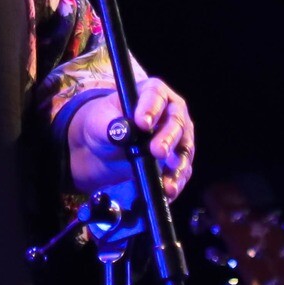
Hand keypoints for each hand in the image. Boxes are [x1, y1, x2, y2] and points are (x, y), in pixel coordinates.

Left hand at [66, 78, 195, 200]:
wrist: (104, 148)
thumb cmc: (104, 124)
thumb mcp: (99, 121)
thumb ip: (109, 125)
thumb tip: (122, 132)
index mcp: (151, 93)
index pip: (155, 95)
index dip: (151, 108)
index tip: (142, 123)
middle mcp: (171, 112)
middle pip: (176, 122)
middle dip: (168, 138)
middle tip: (157, 152)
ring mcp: (178, 137)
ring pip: (184, 149)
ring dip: (177, 166)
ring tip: (167, 182)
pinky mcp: (177, 160)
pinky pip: (181, 171)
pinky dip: (175, 182)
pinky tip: (167, 191)